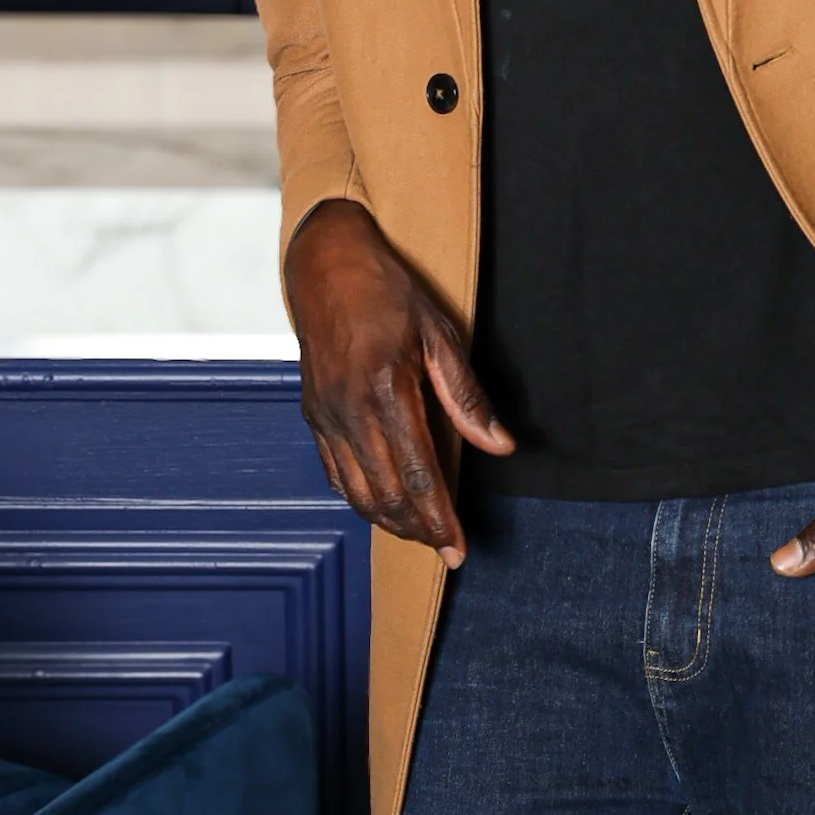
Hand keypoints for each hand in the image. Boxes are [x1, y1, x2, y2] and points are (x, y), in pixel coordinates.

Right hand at [286, 198, 513, 566]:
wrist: (325, 265)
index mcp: (386, 388)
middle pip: (387, 493)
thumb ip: (466, 396)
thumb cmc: (385, 292)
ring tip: (421, 534)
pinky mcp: (313, 416)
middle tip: (446, 549)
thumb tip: (500, 444)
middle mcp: (350, 410)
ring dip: (390, 522)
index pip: (419, 473)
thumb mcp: (438, 333)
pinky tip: (383, 506)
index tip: (459, 547)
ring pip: (357, 493)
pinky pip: (335, 474)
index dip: (440, 518)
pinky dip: (360, 500)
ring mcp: (326, 416)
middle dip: (418, 530)